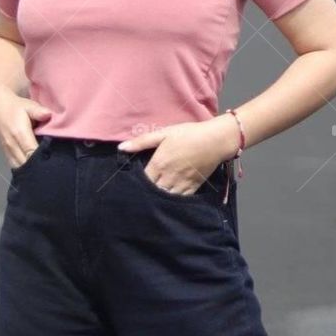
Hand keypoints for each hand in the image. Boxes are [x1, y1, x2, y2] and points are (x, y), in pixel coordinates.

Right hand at [0, 89, 51, 169]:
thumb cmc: (16, 107)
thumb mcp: (28, 105)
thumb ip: (39, 111)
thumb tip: (48, 115)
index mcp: (19, 133)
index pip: (31, 153)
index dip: (41, 160)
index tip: (52, 162)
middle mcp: (12, 144)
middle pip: (26, 163)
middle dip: (37, 167)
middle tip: (51, 167)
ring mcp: (7, 150)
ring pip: (19, 166)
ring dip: (30, 169)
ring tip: (42, 169)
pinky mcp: (5, 153)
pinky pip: (14, 165)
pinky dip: (23, 168)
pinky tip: (32, 169)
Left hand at [118, 118, 235, 194]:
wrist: (215, 140)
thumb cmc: (188, 134)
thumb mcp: (163, 133)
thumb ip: (141, 141)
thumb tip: (121, 148)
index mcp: (158, 164)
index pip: (142, 181)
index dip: (136, 184)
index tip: (131, 184)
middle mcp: (168, 177)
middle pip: (152, 192)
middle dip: (146, 193)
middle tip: (140, 194)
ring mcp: (180, 184)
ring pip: (164, 198)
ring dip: (158, 199)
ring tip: (152, 200)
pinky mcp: (192, 188)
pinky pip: (179, 200)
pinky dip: (172, 203)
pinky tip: (168, 201)